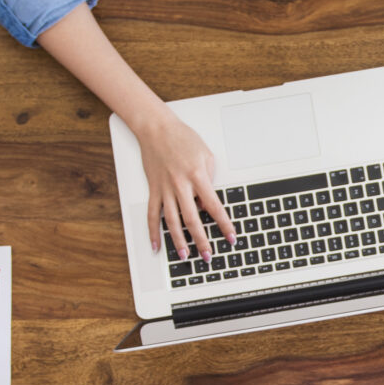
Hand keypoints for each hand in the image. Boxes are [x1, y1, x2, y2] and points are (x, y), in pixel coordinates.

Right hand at [131, 109, 236, 260]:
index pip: (214, 206)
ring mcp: (165, 189)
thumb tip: (207, 203)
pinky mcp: (153, 189)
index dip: (224, 224)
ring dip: (179, 241)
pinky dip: (153, 231)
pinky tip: (156, 245)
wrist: (156, 128)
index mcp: (198, 176)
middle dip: (201, 240)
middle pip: (192, 219)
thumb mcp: (206, 155)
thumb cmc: (182, 139)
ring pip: (172, 221)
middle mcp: (180, 185)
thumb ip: (209, 179)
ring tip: (185, 255)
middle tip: (208, 255)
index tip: (231, 237)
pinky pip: (152, 214)